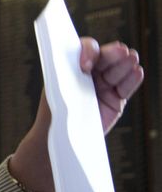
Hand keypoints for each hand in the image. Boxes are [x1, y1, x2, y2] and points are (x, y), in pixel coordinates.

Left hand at [10, 38, 144, 191]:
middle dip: (112, 54)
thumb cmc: (54, 116)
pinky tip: (137, 72)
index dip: (87, 53)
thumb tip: (75, 70)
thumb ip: (65, 81)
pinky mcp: (115, 99)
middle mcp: (89, 74)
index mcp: (71, 67)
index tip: (85, 66)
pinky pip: (125, 87)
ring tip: (131, 58)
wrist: (62, 140)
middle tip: (120, 51)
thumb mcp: (55, 95)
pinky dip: (132, 79)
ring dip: (124, 63)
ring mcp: (103, 85)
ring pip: (116, 70)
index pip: (82, 51)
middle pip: (104, 58)